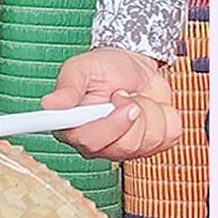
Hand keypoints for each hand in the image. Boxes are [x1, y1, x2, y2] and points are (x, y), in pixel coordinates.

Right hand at [40, 47, 181, 160]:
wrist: (134, 68)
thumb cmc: (104, 68)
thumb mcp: (81, 68)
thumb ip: (67, 87)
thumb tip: (49, 104)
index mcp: (72, 128)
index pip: (87, 140)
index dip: (105, 125)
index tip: (115, 101)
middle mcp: (96, 144)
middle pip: (123, 144)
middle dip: (130, 111)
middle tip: (123, 93)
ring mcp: (124, 149)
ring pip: (148, 140)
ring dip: (148, 111)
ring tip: (134, 98)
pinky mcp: (151, 147)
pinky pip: (168, 137)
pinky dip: (165, 116)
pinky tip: (150, 108)